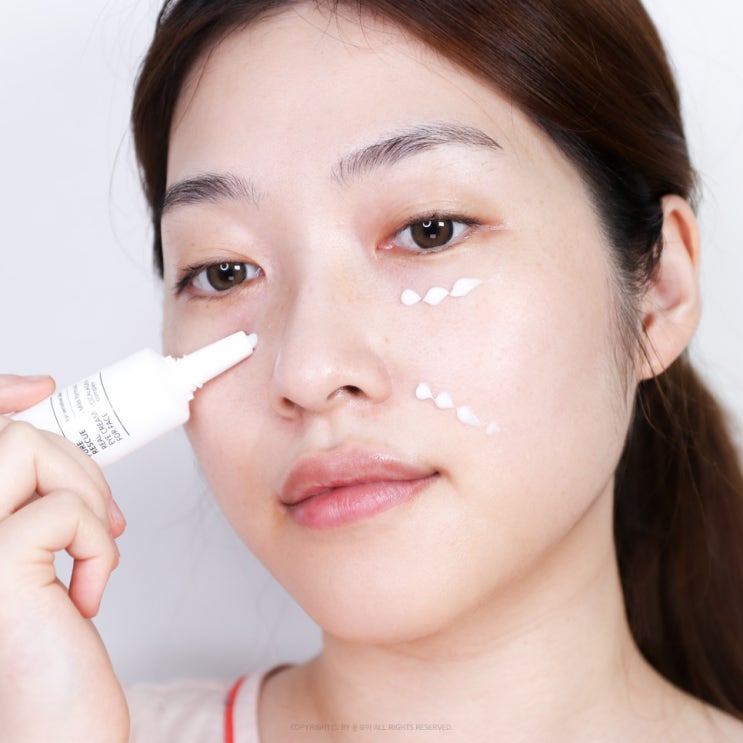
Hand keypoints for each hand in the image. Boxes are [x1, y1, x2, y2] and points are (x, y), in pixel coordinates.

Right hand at [0, 375, 128, 742]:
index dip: (0, 394)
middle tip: (101, 519)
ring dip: (87, 494)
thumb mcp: (38, 556)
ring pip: (30, 450)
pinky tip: (89, 592)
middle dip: (75, 462)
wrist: (54, 726)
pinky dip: (98, 544)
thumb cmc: (50, 646)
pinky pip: (65, 509)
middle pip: (9, 434)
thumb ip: (33, 499)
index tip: (41, 386)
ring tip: (96, 548)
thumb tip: (55, 440)